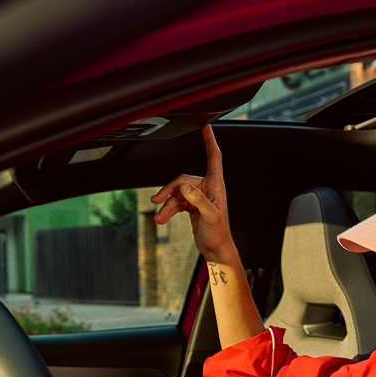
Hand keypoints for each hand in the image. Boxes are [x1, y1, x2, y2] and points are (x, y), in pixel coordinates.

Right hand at [150, 124, 235, 262]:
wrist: (216, 249)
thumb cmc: (219, 233)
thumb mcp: (210, 216)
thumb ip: (198, 200)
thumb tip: (184, 187)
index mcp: (215, 185)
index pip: (213, 157)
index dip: (210, 141)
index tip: (206, 127)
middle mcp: (208, 188)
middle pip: (182, 180)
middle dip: (168, 190)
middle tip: (156, 200)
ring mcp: (199, 197)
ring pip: (177, 193)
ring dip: (166, 205)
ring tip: (159, 218)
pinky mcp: (193, 207)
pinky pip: (177, 203)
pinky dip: (168, 210)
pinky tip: (162, 218)